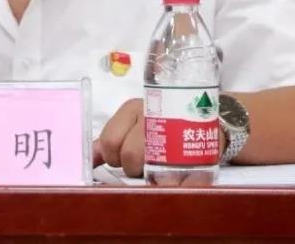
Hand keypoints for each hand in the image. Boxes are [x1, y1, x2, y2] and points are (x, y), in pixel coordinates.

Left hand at [93, 98, 224, 185]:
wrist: (206, 113)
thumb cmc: (161, 123)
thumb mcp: (132, 124)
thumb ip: (109, 141)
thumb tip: (88, 160)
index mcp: (132, 109)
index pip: (109, 141)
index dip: (113, 158)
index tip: (122, 160)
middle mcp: (153, 113)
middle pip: (130, 155)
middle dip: (133, 169)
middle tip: (143, 167)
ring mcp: (178, 128)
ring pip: (155, 168)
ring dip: (156, 179)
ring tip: (160, 173)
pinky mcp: (201, 144)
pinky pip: (185, 176)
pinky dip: (180, 186)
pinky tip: (180, 184)